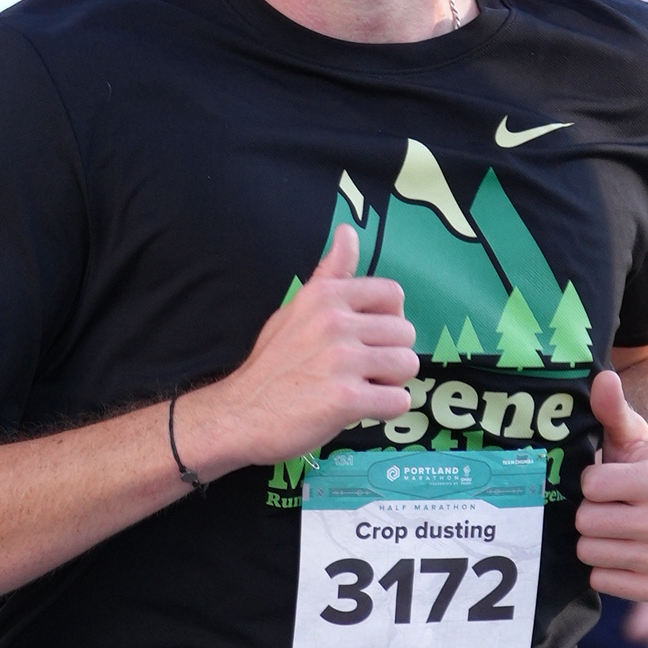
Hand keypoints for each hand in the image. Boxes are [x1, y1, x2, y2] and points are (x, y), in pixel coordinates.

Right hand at [185, 232, 420, 473]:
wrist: (240, 415)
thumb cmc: (272, 365)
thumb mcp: (296, 309)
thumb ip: (329, 275)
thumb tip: (348, 232)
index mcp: (326, 296)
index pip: (393, 294)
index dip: (389, 319)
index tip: (368, 338)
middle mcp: (334, 322)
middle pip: (406, 333)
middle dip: (391, 355)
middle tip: (361, 371)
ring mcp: (340, 360)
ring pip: (407, 365)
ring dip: (392, 382)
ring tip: (362, 388)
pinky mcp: (345, 399)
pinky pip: (399, 401)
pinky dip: (387, 409)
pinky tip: (362, 409)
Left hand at [576, 366, 647, 601]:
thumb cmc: (646, 471)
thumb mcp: (633, 437)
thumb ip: (613, 410)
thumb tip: (602, 379)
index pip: (591, 485)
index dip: (593, 482)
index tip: (610, 481)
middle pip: (587, 521)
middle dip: (591, 513)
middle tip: (611, 508)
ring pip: (590, 553)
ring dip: (595, 541)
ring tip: (616, 529)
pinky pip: (602, 581)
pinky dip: (604, 569)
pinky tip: (621, 553)